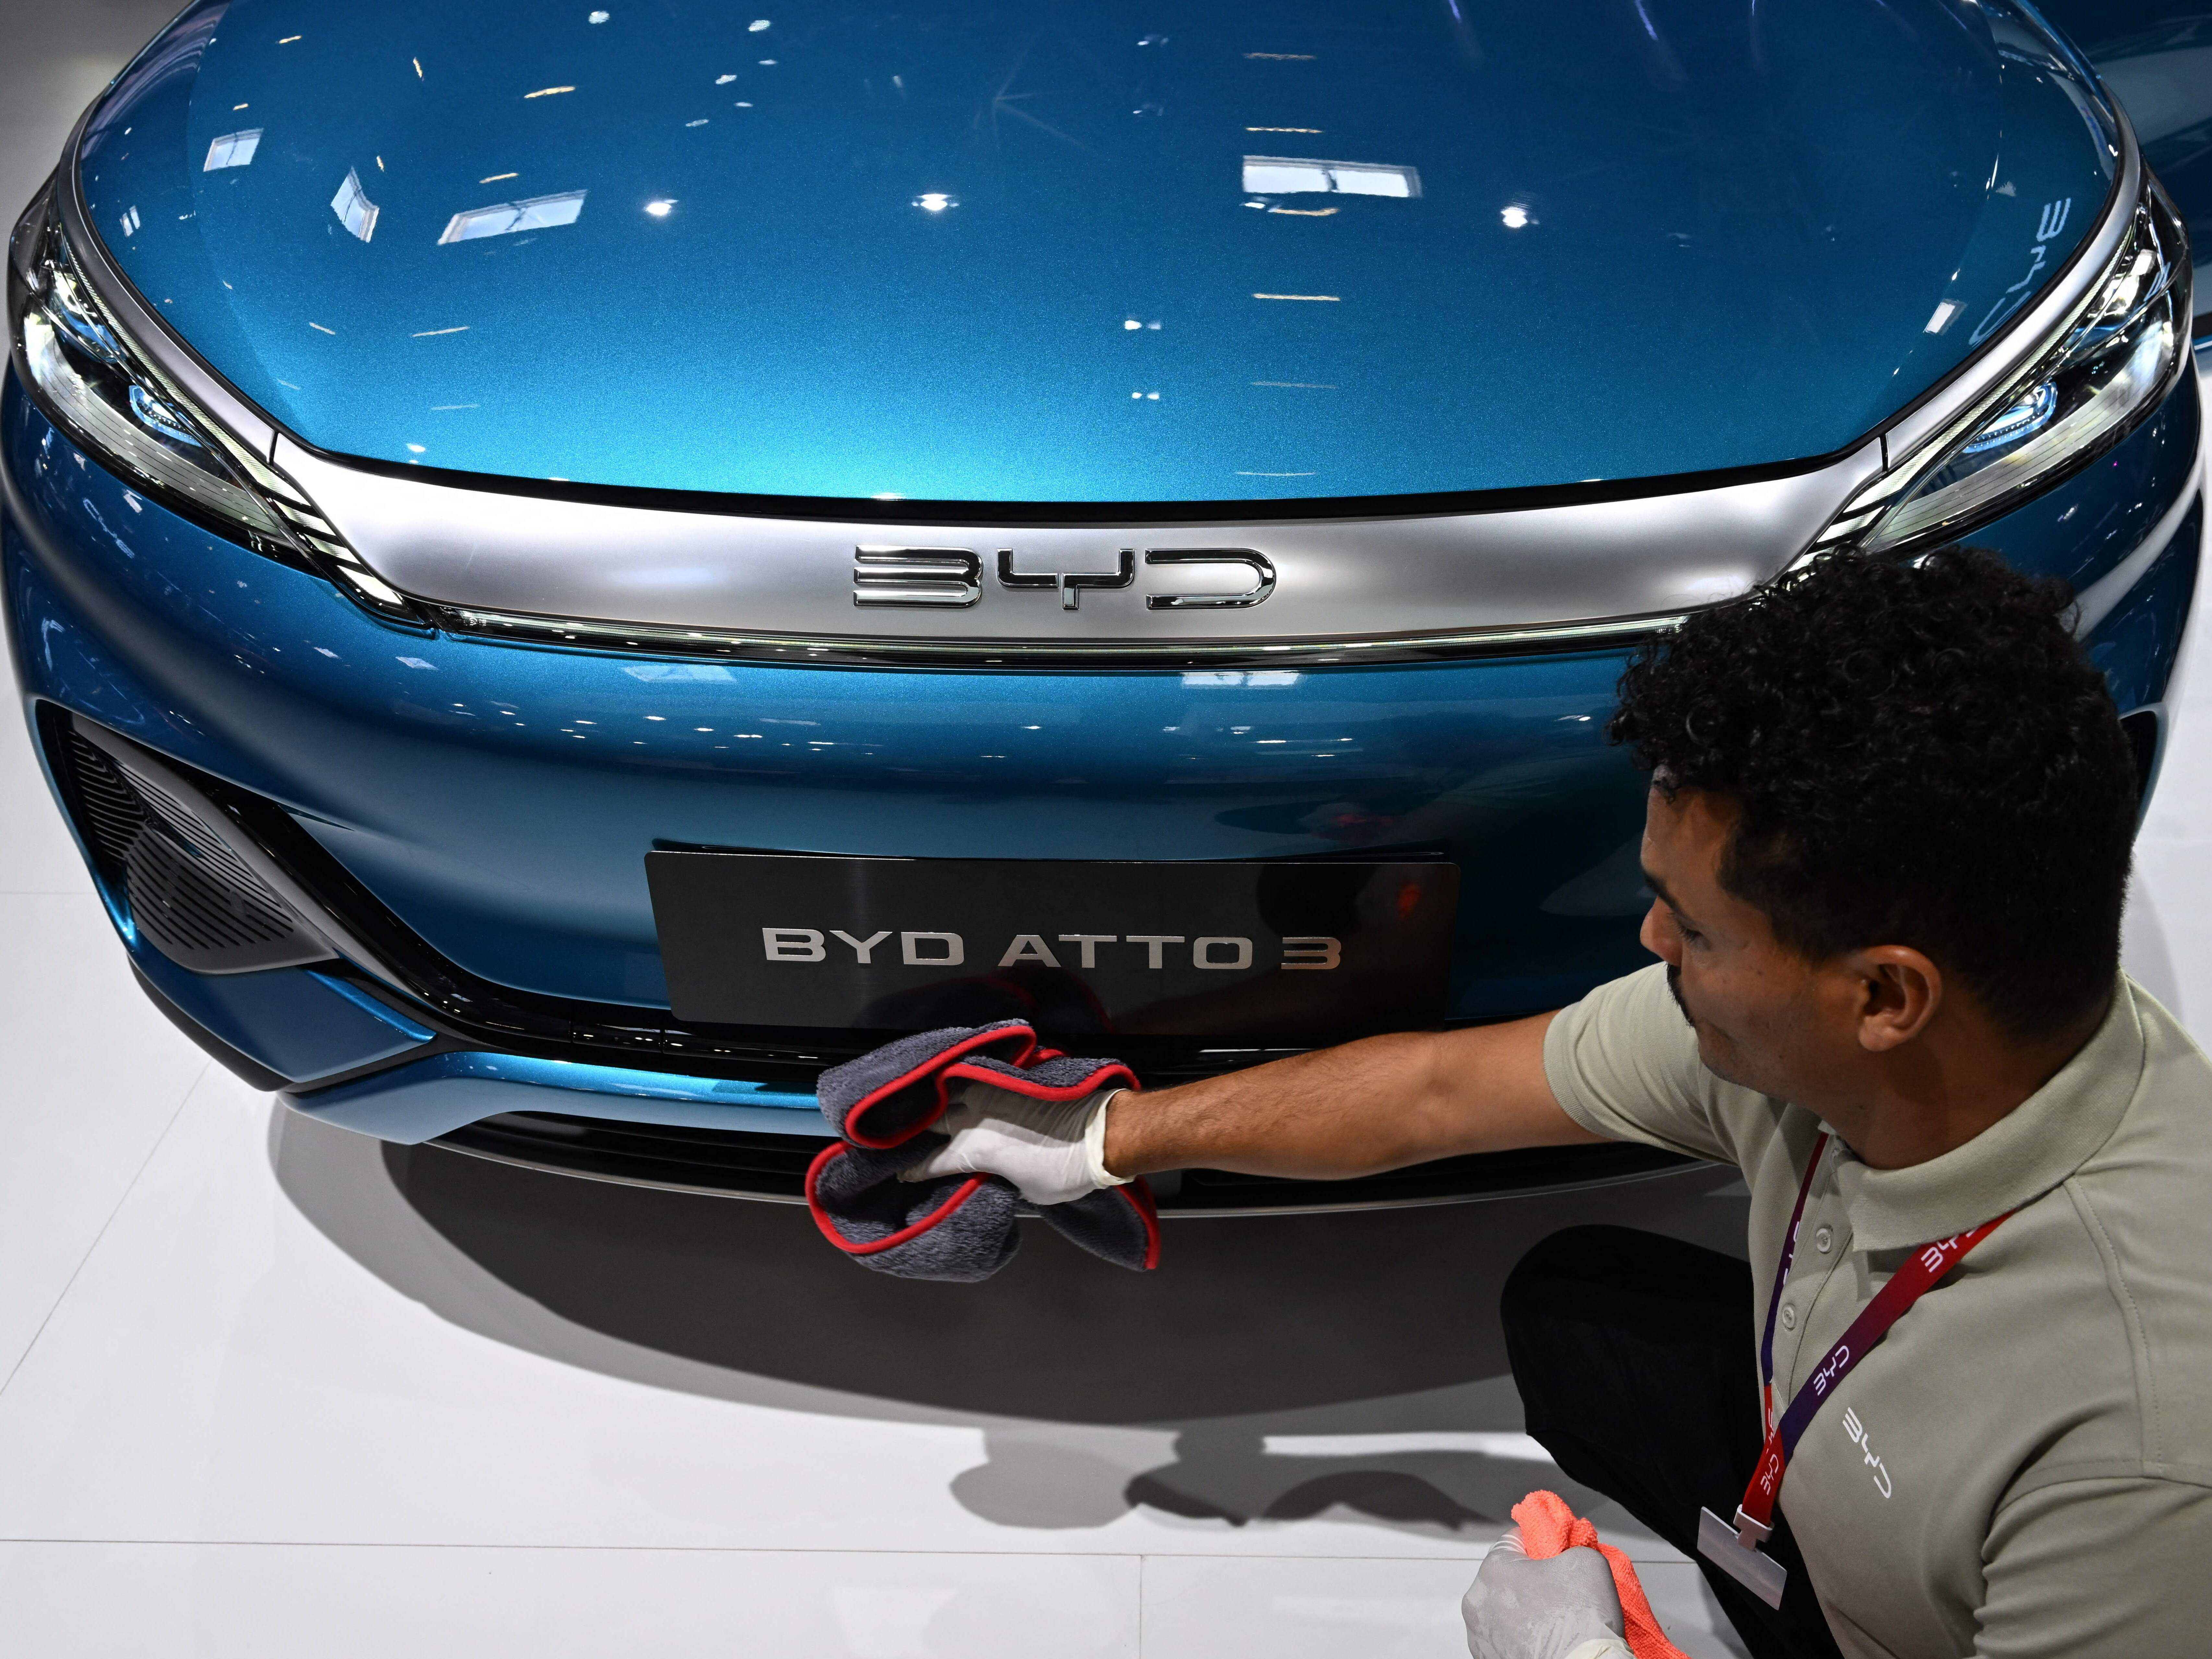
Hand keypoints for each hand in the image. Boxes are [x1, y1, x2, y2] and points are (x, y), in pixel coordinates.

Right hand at [896, 1078, 1127, 1205]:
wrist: (1102, 1134)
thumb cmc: (1067, 1170)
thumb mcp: (1029, 1191)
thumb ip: (1004, 1180)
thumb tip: (1002, 1173)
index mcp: (974, 1151)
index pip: (931, 1163)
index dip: (914, 1169)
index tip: (904, 1172)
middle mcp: (976, 1118)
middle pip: (934, 1121)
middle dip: (917, 1128)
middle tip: (906, 1133)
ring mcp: (993, 1092)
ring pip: (951, 1090)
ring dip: (938, 1097)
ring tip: (926, 1100)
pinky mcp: (1013, 1076)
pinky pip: (978, 1073)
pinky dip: (965, 1077)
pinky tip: (959, 1079)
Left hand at [1462, 1530, 1628, 1658]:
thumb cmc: (1581, 1620)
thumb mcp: (1587, 1560)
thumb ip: (1570, 1547)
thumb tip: (1567, 1554)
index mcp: (1493, 1569)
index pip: (1514, 1541)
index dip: (1538, 1543)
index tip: (1553, 1552)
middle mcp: (1477, 1601)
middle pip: (1505, 1577)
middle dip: (1529, 1579)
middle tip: (1557, 1589)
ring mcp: (1479, 1635)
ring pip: (1502, 1609)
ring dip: (1522, 1609)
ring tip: (1551, 1619)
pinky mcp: (1487, 1658)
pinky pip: (1503, 1637)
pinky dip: (1519, 1636)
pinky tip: (1542, 1639)